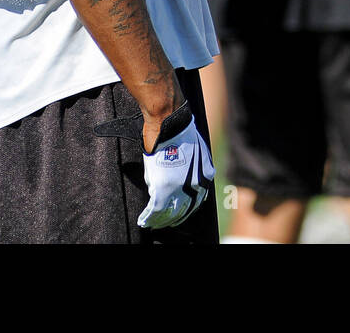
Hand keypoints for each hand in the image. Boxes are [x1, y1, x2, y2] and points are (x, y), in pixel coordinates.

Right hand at [96, 103, 214, 229]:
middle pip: (183, 210)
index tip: (179, 216)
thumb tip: (180, 187)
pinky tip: (144, 221)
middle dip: (173, 219)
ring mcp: (179, 188)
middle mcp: (195, 186)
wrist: (170, 125)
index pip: (196, 202)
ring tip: (153, 224)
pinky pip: (156, 209)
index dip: (186, 211)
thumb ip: (192, 173)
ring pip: (169, 212)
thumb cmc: (181, 134)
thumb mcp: (197, 154)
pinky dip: (149, 217)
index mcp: (205, 177)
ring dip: (160, 220)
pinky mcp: (163, 187)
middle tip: (164, 224)